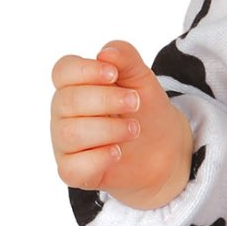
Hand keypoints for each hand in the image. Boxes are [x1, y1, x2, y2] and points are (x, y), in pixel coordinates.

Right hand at [50, 39, 193, 209]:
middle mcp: (63, 114)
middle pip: (66, 101)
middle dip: (105, 100)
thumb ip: (126, 58)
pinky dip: (97, 159)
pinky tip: (118, 152)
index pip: (62, 71)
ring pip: (70, 134)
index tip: (114, 75)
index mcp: (74, 86)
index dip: (85, 71)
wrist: (164, 150)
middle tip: (135, 103)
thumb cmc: (144, 110)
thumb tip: (106, 53)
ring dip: (107, 129)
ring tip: (134, 129)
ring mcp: (65, 144)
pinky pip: (71, 168)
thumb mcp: (141, 78)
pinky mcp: (73, 172)